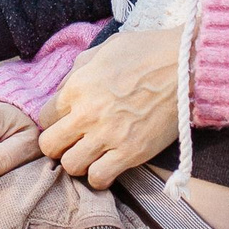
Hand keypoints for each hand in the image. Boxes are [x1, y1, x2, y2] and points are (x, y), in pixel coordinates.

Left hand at [38, 26, 180, 188]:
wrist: (185, 66)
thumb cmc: (146, 52)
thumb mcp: (103, 50)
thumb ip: (79, 70)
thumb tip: (65, 89)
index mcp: (76, 87)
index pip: (44, 118)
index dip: (54, 122)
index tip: (67, 123)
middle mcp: (86, 114)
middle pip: (49, 146)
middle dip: (57, 146)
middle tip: (73, 143)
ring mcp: (108, 136)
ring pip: (71, 166)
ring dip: (77, 163)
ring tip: (90, 156)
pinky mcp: (131, 153)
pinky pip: (99, 178)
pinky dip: (99, 177)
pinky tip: (107, 167)